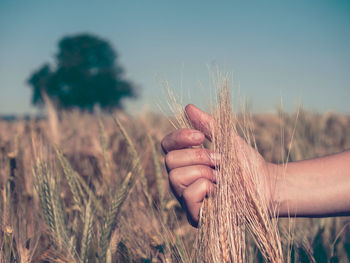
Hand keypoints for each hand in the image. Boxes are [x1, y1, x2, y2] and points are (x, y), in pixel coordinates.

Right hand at [161, 104, 272, 226]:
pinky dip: (205, 188)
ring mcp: (186, 198)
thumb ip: (207, 125)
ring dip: (203, 172)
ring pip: (175, 177)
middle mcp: (182, 179)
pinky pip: (188, 195)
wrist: (266, 185)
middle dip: (198, 156)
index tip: (201, 136)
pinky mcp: (195, 215)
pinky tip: (219, 191)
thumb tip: (188, 107)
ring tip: (220, 177)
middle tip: (219, 160)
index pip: (166, 145)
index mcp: (186, 161)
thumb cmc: (246, 164)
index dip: (179, 137)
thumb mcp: (227, 139)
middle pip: (169, 160)